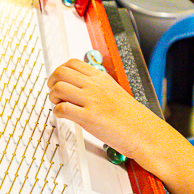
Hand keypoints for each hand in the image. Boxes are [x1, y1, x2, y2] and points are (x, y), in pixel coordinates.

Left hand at [46, 59, 181, 172]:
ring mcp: (91, 101)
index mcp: (100, 77)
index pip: (72, 63)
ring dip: (53, 97)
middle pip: (61, 72)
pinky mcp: (88, 117)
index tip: (59, 80)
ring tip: (60, 105)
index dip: (60, 71)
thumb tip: (77, 85)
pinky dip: (57, 112)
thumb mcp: (112, 90)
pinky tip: (64, 116)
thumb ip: (95, 86)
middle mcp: (94, 86)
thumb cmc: (129, 115)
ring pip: (58, 88)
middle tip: (55, 93)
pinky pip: (62, 109)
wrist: (142, 131)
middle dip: (52, 82)